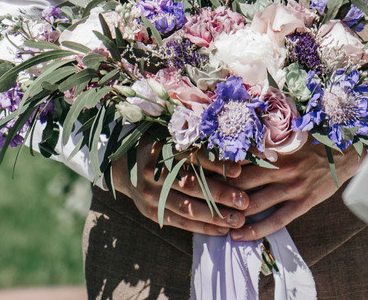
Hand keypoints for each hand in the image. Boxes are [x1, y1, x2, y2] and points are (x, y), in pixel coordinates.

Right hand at [109, 140, 247, 235]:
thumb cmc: (158, 146)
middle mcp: (155, 172)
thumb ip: (197, 142)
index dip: (217, 164)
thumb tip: (232, 149)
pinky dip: (201, 227)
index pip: (193, 157)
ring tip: (238, 220)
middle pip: (191, 185)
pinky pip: (179, 222)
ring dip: (215, 216)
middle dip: (221, 195)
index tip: (239, 170)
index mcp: (163, 148)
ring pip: (187, 207)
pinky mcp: (151, 210)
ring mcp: (151, 193)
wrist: (122, 164)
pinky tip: (221, 230)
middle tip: (245, 201)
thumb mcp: (173, 137)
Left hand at [213, 144, 360, 241]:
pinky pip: (275, 221)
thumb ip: (265, 145)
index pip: (239, 159)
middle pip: (241, 182)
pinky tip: (239, 236)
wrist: (345, 153)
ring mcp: (292, 186)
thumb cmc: (313, 143)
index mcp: (274, 149)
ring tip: (217, 221)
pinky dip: (255, 230)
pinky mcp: (303, 202)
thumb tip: (237, 148)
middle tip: (203, 200)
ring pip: (254, 203)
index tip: (202, 174)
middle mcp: (281, 167)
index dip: (218, 168)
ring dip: (233, 214)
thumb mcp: (288, 137)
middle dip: (220, 192)